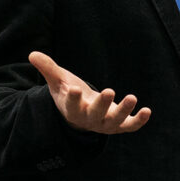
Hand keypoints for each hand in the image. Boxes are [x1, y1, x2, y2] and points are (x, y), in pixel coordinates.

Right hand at [29, 51, 149, 133]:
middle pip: (95, 115)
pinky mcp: (120, 124)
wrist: (82, 115)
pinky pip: (130, 126)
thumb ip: (48, 69)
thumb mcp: (58, 81)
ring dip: (124, 111)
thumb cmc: (70, 94)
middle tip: (109, 91)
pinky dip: (139, 121)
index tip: (74, 89)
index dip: (73, 99)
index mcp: (72, 110)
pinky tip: (147, 110)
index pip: (71, 106)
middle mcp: (89, 119)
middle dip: (102, 104)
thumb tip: (32, 54)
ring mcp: (105, 124)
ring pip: (114, 122)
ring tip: (132, 97)